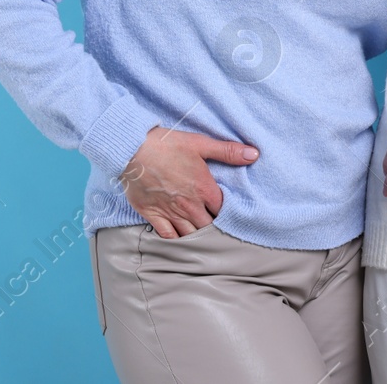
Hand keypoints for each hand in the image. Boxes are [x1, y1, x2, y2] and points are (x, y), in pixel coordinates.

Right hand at [120, 126, 258, 238]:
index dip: (228, 212)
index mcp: (204, 188)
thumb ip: (228, 151)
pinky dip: (177, 242)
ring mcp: (171, 212)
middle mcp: (190, 205)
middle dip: (215, 228)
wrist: (132, 149)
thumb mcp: (200, 143)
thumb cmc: (166, 144)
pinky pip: (168, 237)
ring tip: (204, 239)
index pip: (224, 209)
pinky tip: (182, 243)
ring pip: (191, 235)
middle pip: (209, 226)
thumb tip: (254, 154)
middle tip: (218, 229)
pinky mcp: (153, 216)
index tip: (229, 212)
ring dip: (199, 237)